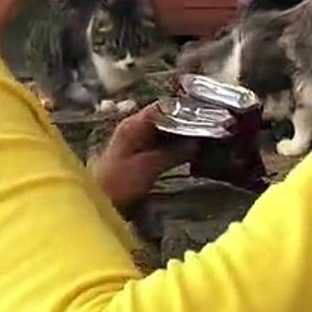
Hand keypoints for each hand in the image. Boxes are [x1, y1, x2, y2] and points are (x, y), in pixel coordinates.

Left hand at [89, 102, 198, 217]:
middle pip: (166, 117)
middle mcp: (136, 128)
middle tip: (213, 125)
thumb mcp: (149, 167)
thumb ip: (174, 152)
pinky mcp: (140, 156)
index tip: (207, 111)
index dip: (185, 107)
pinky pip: (162, 144)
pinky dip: (176, 146)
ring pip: (166, 131)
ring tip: (208, 136)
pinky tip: (193, 151)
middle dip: (188, 121)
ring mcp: (137, 142)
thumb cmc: (120, 183)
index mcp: (134, 125)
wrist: (98, 205)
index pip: (163, 106)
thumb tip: (198, 142)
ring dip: (183, 134)